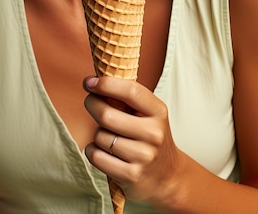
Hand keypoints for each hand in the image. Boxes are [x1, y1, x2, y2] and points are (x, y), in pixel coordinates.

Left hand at [83, 76, 182, 206]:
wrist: (168, 176)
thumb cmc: (150, 137)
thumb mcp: (149, 114)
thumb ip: (128, 99)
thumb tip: (93, 83)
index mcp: (158, 112)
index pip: (131, 91)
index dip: (106, 84)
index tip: (89, 82)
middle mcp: (153, 134)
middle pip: (106, 115)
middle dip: (92, 105)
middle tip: (91, 103)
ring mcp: (143, 156)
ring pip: (100, 137)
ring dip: (97, 134)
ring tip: (109, 136)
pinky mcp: (131, 175)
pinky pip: (96, 157)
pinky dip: (93, 152)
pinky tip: (104, 152)